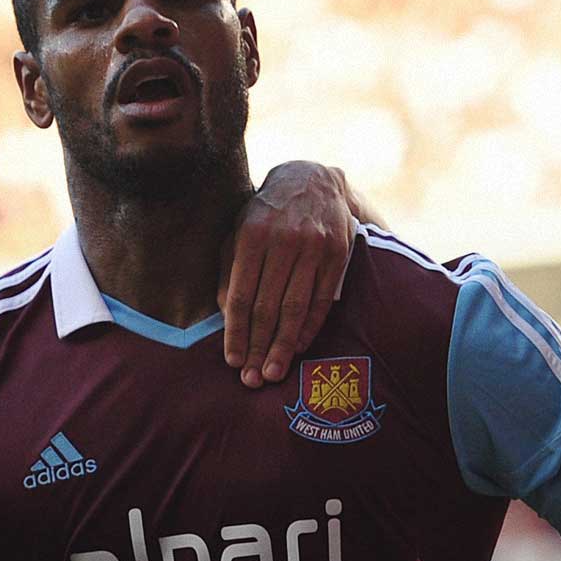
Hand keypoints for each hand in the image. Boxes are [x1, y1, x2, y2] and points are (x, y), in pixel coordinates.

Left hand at [221, 161, 354, 387]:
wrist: (313, 181)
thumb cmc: (266, 213)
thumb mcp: (238, 231)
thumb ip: (228, 270)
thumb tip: (224, 315)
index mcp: (251, 235)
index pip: (240, 295)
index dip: (236, 332)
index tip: (233, 360)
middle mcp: (283, 241)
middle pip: (267, 306)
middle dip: (258, 347)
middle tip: (252, 379)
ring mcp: (313, 247)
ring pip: (296, 307)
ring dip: (284, 345)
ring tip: (274, 371)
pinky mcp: (337, 254)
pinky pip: (322, 300)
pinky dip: (309, 327)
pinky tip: (299, 347)